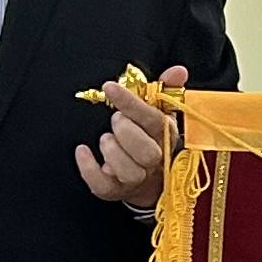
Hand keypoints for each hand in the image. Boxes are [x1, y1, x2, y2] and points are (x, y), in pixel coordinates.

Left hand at [76, 63, 184, 206]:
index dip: (132, 103)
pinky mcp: (116, 191)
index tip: (111, 87)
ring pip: (130, 172)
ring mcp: (136, 179)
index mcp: (165, 136)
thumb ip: (165, 89)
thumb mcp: (159, 112)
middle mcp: (154, 160)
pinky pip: (103, 186)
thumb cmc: (150, 139)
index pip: (153, 120)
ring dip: (113, 152)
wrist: (151, 181)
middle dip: (127, 133)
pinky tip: (82, 151)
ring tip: (106, 139)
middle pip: (148, 153)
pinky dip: (89, 169)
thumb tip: (178, 70)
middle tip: (115, 120)